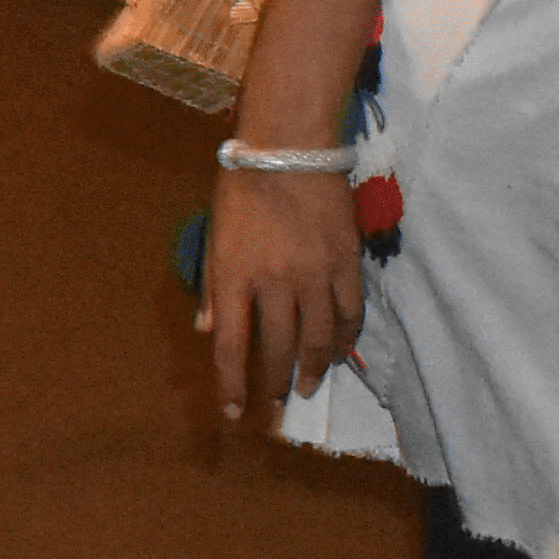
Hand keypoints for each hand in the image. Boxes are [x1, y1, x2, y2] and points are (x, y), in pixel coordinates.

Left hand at [198, 163, 367, 418]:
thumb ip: (213, 287)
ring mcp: (316, 275)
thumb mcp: (215, 237)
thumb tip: (208, 330)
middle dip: (275, 385)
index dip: (231, 385)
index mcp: (235, 277)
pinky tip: (340, 352)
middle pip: (279, 351)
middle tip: (276, 405)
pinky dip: (345, 339)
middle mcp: (276, 283)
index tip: (233, 411)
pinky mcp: (347, 263)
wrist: (289, 147)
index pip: (232, 347)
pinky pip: (350, 313)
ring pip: (320, 340)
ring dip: (315, 369)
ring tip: (309, 386)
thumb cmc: (242, 189)